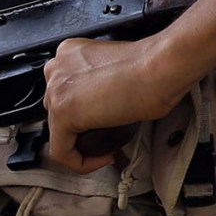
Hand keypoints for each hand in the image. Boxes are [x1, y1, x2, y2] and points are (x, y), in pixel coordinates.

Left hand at [42, 35, 189, 171]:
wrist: (160, 68)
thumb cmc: (152, 66)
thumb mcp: (115, 67)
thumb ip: (98, 81)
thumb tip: (101, 105)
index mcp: (70, 52)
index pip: (63, 90)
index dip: (84, 110)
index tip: (102, 119)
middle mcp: (58, 68)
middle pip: (56, 110)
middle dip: (80, 127)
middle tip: (105, 132)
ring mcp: (57, 90)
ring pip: (57, 133)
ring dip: (81, 144)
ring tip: (106, 147)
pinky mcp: (63, 113)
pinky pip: (62, 152)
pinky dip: (82, 163)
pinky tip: (106, 156)